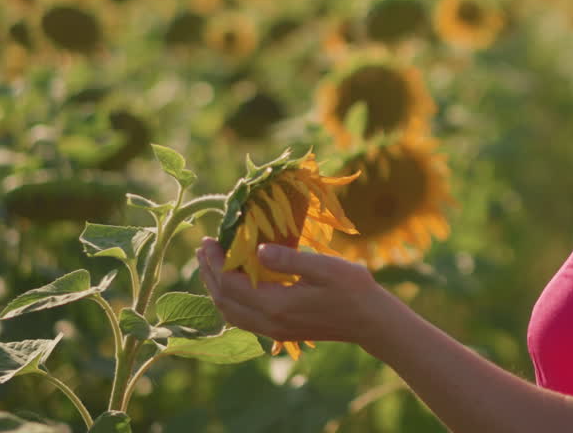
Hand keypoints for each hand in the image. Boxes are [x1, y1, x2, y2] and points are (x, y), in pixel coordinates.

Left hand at [196, 237, 384, 347]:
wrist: (370, 321)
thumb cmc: (353, 289)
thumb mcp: (326, 268)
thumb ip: (290, 260)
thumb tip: (258, 250)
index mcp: (277, 305)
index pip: (232, 284)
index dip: (215, 262)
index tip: (208, 240)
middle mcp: (269, 322)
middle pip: (224, 300)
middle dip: (209, 273)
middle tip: (202, 248)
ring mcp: (273, 330)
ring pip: (230, 313)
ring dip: (216, 288)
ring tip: (211, 264)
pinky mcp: (279, 331)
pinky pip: (242, 318)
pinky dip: (229, 300)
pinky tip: (232, 285)